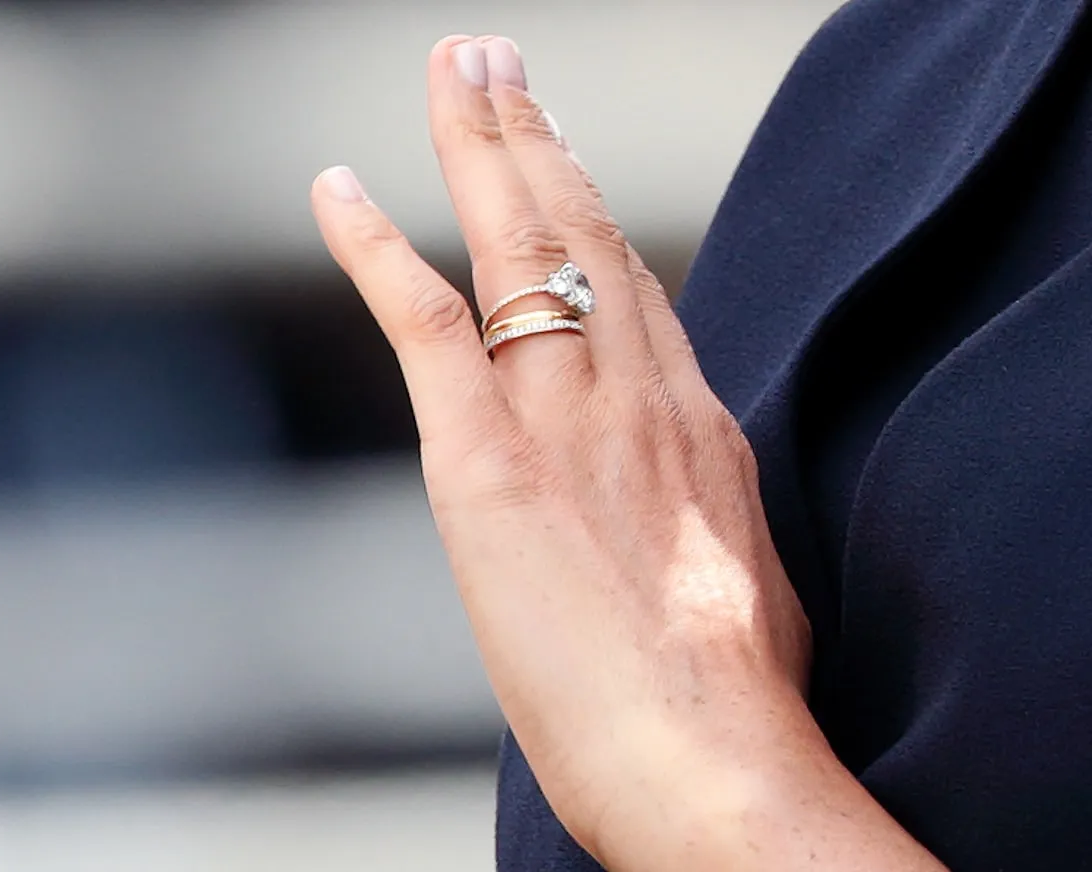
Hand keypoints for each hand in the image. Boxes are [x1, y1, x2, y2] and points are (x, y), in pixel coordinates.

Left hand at [311, 34, 813, 868]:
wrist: (716, 753)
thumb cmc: (741, 701)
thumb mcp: (750, 586)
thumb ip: (712, 528)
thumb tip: (701, 526)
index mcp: (700, 428)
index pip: (640, 292)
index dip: (602, 218)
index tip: (572, 165)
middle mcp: (640, 394)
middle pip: (588, 234)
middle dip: (543, 139)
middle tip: (506, 65)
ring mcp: (564, 415)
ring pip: (521, 244)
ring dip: (482, 147)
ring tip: (461, 71)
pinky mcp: (486, 461)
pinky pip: (425, 322)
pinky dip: (376, 249)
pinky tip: (340, 187)